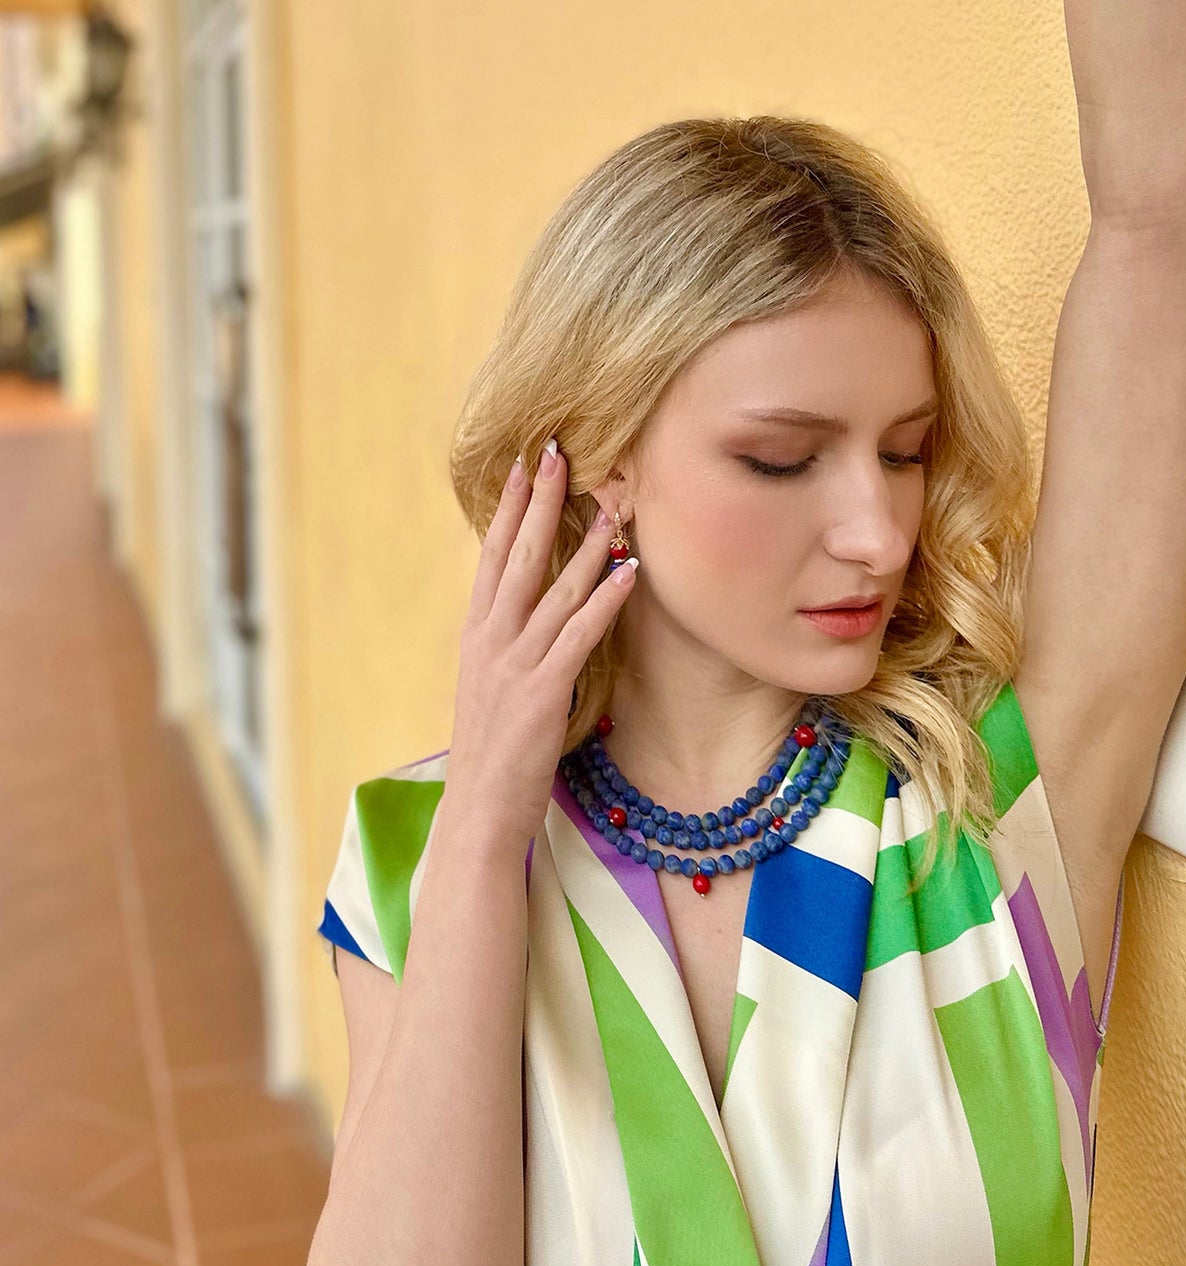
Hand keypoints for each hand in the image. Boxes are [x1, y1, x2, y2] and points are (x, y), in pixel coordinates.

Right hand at [445, 438, 637, 850]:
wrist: (477, 811)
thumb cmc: (491, 753)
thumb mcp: (490, 686)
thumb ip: (507, 645)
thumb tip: (531, 611)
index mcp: (476, 635)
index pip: (493, 557)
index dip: (507, 508)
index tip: (520, 466)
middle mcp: (491, 639)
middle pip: (520, 555)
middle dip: (540, 501)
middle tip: (557, 453)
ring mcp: (516, 663)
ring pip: (556, 587)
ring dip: (587, 542)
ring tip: (612, 502)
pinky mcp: (543, 690)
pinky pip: (580, 633)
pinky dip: (605, 598)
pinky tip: (628, 571)